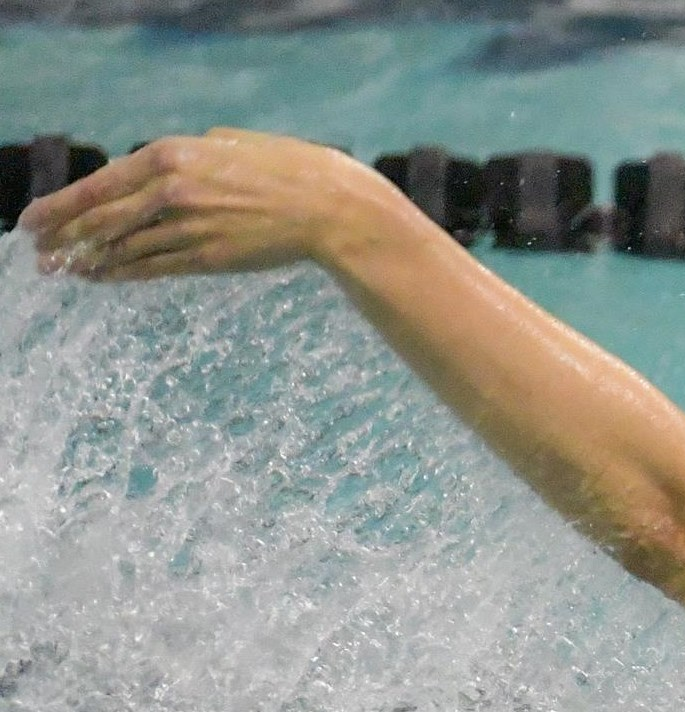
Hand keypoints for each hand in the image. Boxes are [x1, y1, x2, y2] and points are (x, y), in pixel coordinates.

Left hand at [21, 128, 392, 280]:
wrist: (331, 209)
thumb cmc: (291, 170)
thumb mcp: (234, 143)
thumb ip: (194, 150)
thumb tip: (170, 164)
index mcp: (174, 154)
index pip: (101, 184)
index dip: (61, 205)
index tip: (35, 219)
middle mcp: (172, 189)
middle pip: (101, 219)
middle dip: (63, 237)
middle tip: (38, 251)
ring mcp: (190, 226)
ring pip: (124, 247)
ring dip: (89, 260)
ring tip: (65, 269)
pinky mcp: (209, 257)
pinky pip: (154, 267)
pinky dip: (123, 273)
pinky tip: (102, 277)